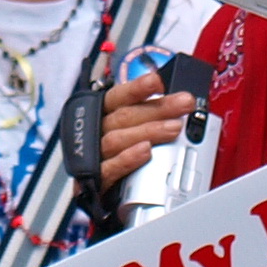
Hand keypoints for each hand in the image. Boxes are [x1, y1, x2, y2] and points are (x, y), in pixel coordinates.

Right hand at [94, 77, 201, 192]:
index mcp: (101, 112)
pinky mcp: (94, 178)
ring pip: (118, 139)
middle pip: (124, 116)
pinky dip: (127, 159)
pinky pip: (109, 168)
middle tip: (185, 104)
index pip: (119, 96)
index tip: (157, 81)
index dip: (137, 88)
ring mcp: (93, 153)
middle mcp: (94, 130)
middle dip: (158, 108)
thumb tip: (177, 103)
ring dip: (148, 132)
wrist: (82, 186)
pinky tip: (146, 152)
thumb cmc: (108, 149)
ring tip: (174, 128)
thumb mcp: (122, 126)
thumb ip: (145, 113)